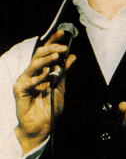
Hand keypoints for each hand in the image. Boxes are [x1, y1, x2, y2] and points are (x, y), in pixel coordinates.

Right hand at [13, 30, 75, 154]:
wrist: (43, 126)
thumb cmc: (50, 107)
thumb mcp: (61, 86)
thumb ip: (64, 71)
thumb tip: (72, 56)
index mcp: (42, 69)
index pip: (46, 51)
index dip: (53, 41)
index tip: (62, 33)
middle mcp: (33, 72)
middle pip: (40, 54)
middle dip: (51, 48)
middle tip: (62, 47)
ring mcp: (25, 79)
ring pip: (34, 64)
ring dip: (46, 59)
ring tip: (56, 56)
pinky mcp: (20, 89)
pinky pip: (29, 80)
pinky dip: (39, 77)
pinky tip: (47, 75)